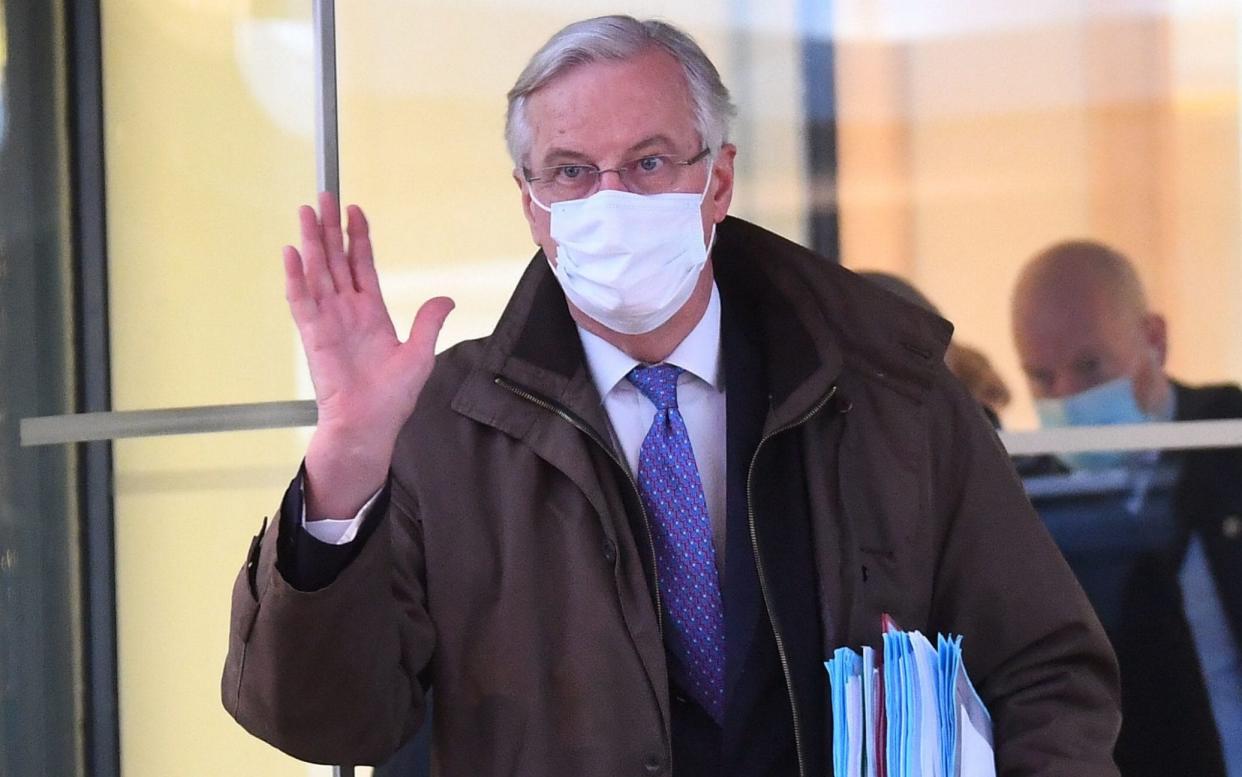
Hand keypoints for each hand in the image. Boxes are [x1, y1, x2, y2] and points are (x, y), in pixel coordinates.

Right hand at [284, 192, 453, 517]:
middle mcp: (347, 311)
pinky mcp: (313, 335)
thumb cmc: (391, 398)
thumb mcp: (419, 356)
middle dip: (330, 229)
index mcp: (372, 312)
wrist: (368, 425)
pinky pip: (302, 301)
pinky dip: (296, 278)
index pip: (363, 265)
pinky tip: (292, 253)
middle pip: (336, 260)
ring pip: (317, 273)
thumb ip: (428, 323)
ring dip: (311, 243)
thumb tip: (446, 299)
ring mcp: (328, 321)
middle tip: (323, 196)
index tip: (355, 210)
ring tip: (306, 212)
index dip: (359, 238)